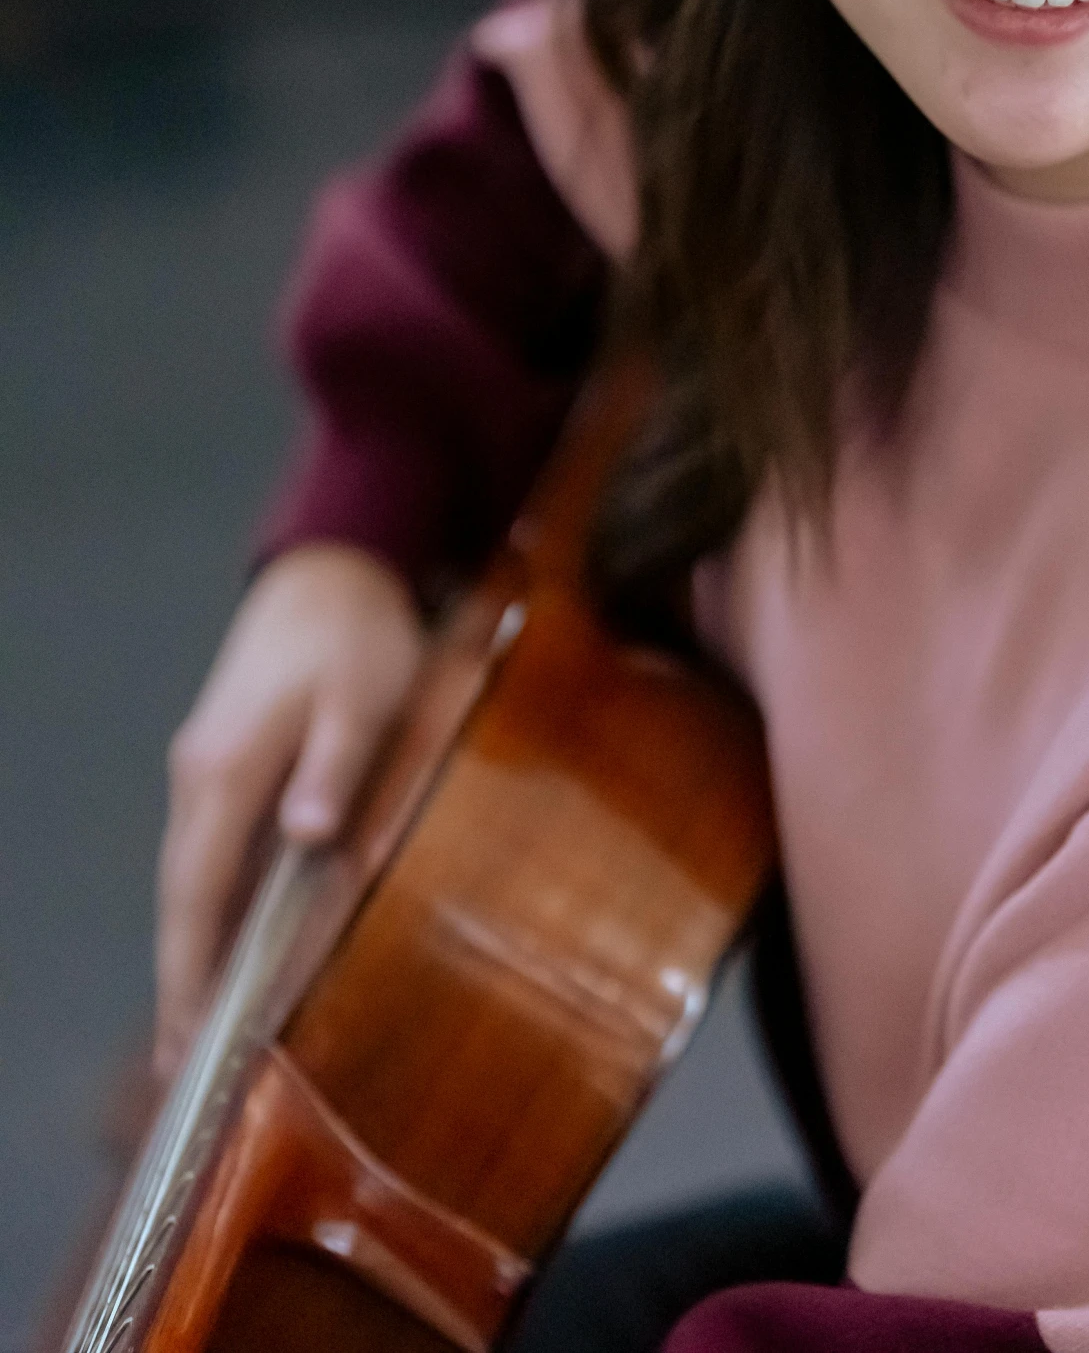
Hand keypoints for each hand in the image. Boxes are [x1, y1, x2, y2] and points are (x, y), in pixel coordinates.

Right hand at [155, 542, 425, 1078]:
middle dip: (182, 981)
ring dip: (195, 949)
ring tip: (206, 1028)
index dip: (191, 972)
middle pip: (181, 897)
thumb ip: (335, 766)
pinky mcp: (226, 760)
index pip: (196, 892)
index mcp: (226, 770)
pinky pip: (211, 851)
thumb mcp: (363, 694)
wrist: (332, 564)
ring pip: (192, 877)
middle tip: (187, 1069)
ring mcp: (205, 767)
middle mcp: (198, 777)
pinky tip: (233, 944)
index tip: (188, 1045)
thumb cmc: (355, 633)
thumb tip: (305, 838)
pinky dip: (213, 907)